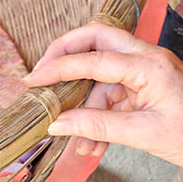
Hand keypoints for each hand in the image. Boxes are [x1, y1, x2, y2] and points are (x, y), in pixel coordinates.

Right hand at [23, 23, 182, 166]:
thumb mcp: (146, 136)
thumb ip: (98, 127)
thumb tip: (57, 124)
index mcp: (149, 66)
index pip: (92, 59)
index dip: (57, 69)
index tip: (32, 81)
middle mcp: (147, 58)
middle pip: (96, 39)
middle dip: (65, 54)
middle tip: (42, 72)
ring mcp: (148, 70)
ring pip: (102, 72)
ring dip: (84, 101)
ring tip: (75, 136)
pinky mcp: (149, 86)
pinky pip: (115, 92)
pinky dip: (100, 113)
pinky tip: (93, 142)